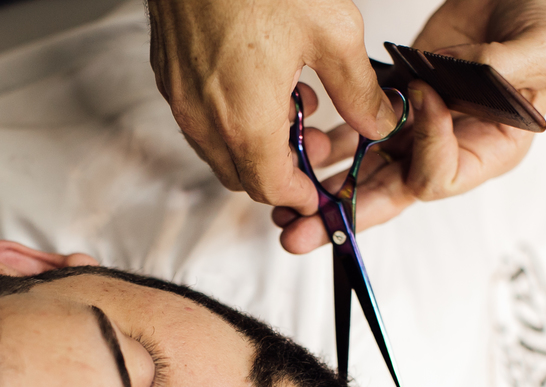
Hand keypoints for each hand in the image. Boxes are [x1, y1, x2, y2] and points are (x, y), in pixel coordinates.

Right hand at [147, 0, 399, 214]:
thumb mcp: (332, 32)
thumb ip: (358, 90)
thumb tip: (379, 121)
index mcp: (245, 121)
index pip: (270, 188)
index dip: (300, 195)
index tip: (319, 190)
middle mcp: (204, 118)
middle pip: (241, 175)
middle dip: (280, 171)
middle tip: (313, 142)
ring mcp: (179, 96)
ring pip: (218, 148)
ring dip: (255, 143)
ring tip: (291, 103)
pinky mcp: (167, 72)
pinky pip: (200, 117)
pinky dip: (230, 117)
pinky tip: (260, 81)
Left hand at [273, 0, 545, 253]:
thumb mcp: (544, 49)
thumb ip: (506, 71)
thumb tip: (460, 85)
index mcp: (487, 152)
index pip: (438, 176)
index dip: (424, 146)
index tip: (422, 98)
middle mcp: (448, 150)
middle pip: (390, 195)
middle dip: (345, 215)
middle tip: (304, 232)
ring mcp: (418, 131)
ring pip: (365, 175)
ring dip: (325, 194)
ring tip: (285, 212)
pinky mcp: (395, 105)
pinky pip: (357, 136)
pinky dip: (328, 148)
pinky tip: (295, 159)